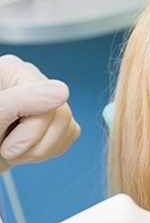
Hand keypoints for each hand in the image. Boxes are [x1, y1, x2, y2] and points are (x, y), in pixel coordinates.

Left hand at [0, 54, 79, 172]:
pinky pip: (70, 135)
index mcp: (15, 71)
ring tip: (13, 148)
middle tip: (6, 147)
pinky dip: (49, 151)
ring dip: (39, 151)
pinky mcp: (55, 121)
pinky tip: (26, 149)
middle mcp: (33, 84)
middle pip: (62, 116)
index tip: (3, 137)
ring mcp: (46, 102)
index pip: (48, 100)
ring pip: (68, 128)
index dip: (29, 130)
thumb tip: (62, 92)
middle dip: (34, 144)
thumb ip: (24, 100)